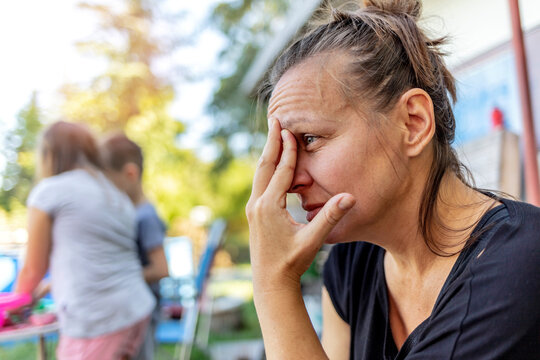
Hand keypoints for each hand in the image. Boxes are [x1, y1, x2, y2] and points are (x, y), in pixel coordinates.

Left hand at [246, 119, 354, 293]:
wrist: (270, 282)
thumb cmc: (292, 262)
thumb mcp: (313, 239)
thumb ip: (330, 217)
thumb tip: (350, 197)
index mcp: (269, 206)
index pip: (281, 171)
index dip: (288, 150)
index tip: (290, 129)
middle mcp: (257, 204)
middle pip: (264, 165)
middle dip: (270, 142)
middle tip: (274, 119)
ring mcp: (252, 208)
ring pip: (259, 173)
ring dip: (267, 153)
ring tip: (272, 134)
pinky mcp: (254, 213)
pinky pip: (260, 183)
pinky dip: (266, 168)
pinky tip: (272, 163)